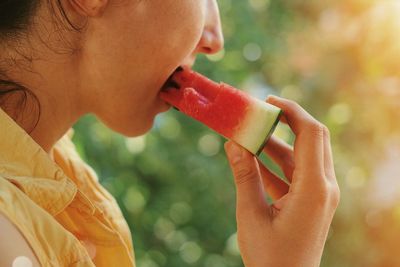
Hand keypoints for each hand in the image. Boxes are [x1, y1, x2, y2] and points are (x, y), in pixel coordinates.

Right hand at [224, 96, 339, 266]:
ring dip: (275, 144)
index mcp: (314, 189)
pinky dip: (275, 163)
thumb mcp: (251, 214)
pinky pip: (294, 173)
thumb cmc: (270, 257)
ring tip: (246, 134)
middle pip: (312, 139)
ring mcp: (319, 194)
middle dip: (286, 121)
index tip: (268, 101)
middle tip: (259, 111)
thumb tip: (233, 142)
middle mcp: (324, 187)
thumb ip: (244, 175)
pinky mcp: (311, 201)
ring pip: (300, 156)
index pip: (310, 134)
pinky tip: (251, 157)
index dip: (291, 111)